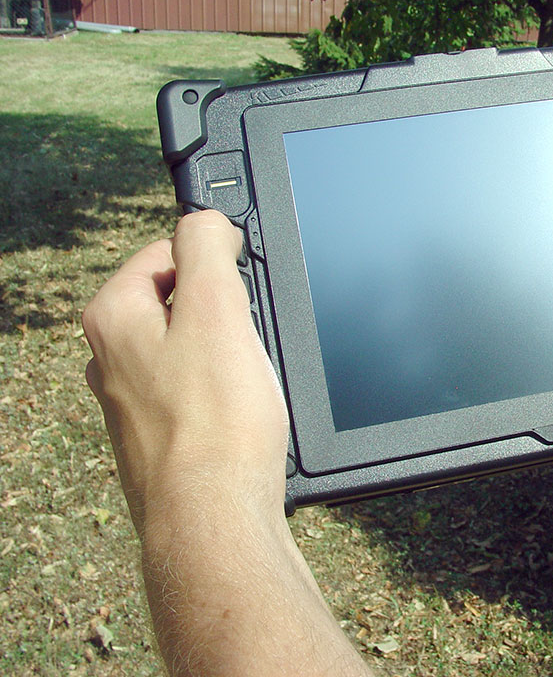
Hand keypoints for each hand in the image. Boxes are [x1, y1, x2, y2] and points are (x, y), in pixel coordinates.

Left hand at [83, 209, 287, 538]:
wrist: (214, 521)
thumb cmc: (215, 423)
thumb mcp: (216, 310)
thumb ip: (207, 248)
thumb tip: (206, 219)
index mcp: (113, 319)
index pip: (166, 252)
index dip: (214, 257)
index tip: (246, 277)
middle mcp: (111, 361)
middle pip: (182, 302)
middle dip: (225, 311)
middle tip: (254, 335)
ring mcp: (134, 404)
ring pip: (193, 350)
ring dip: (231, 354)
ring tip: (253, 382)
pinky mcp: (161, 439)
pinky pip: (200, 393)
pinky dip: (227, 394)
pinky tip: (247, 416)